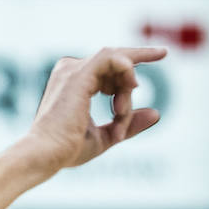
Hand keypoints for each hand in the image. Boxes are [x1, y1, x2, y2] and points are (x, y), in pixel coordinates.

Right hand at [27, 46, 165, 173]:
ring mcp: (72, 70)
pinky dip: (127, 70)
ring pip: (118, 65)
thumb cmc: (68, 149)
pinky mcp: (77, 74)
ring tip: (118, 114)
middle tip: (137, 92)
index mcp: (73, 82)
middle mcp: (70, 71)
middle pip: (116, 65)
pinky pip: (112, 59)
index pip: (109, 66)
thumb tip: (156, 112)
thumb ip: (128, 122)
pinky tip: (131, 87)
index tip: (162, 53)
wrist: (46, 154)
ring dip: (125, 91)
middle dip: (129, 86)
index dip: (133, 64)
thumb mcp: (106, 135)